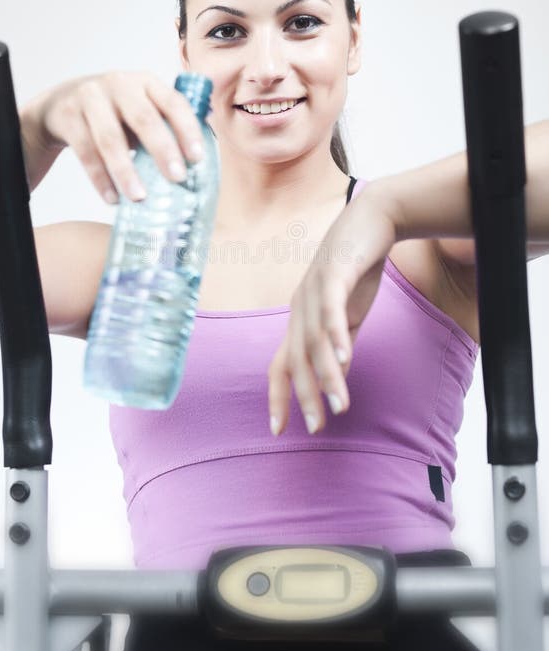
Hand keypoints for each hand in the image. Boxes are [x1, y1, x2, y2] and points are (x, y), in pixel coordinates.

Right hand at [19, 70, 205, 202]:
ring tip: (140, 197)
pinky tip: (112, 198)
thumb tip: (198, 161)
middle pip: (143, 118)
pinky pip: (85, 152)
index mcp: (146, 82)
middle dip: (162, 150)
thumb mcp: (141, 108)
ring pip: (110, 139)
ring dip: (126, 171)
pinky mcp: (68, 116)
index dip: (187, 129)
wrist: (61, 103)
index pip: (173, 102)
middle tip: (176, 178)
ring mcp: (90, 98)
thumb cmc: (114, 112)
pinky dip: (100, 178)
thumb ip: (166, 125)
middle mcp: (119, 84)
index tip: (197, 158)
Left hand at [267, 184, 398, 435]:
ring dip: (327, 374)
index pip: (280, 364)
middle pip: (295, 358)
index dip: (277, 396)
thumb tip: (336, 380)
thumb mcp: (348, 315)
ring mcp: (314, 290)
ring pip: (315, 340)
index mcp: (300, 319)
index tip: (278, 430)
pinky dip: (337, 334)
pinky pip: (332, 308)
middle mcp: (300, 307)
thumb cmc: (357, 269)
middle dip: (303, 395)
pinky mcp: (334, 273)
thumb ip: (340, 346)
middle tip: (315, 427)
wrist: (372, 220)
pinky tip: (347, 357)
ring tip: (339, 405)